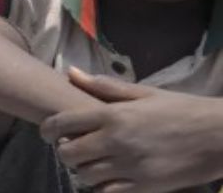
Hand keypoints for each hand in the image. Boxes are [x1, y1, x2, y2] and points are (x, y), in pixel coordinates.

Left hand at [42, 69, 222, 192]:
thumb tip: (70, 72)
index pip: (62, 123)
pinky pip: (108, 192)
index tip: (48, 132)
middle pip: (68, 154)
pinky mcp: (145, 188)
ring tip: (94, 162)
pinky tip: (111, 177)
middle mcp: (116, 142)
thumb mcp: (144, 93)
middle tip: (75, 147)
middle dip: (65, 151)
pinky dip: (103, 187)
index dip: (48, 129)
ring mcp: (130, 167)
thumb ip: (104, 86)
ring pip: (85, 175)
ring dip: (84, 169)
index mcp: (113, 114)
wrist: (220, 136)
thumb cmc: (181, 109)